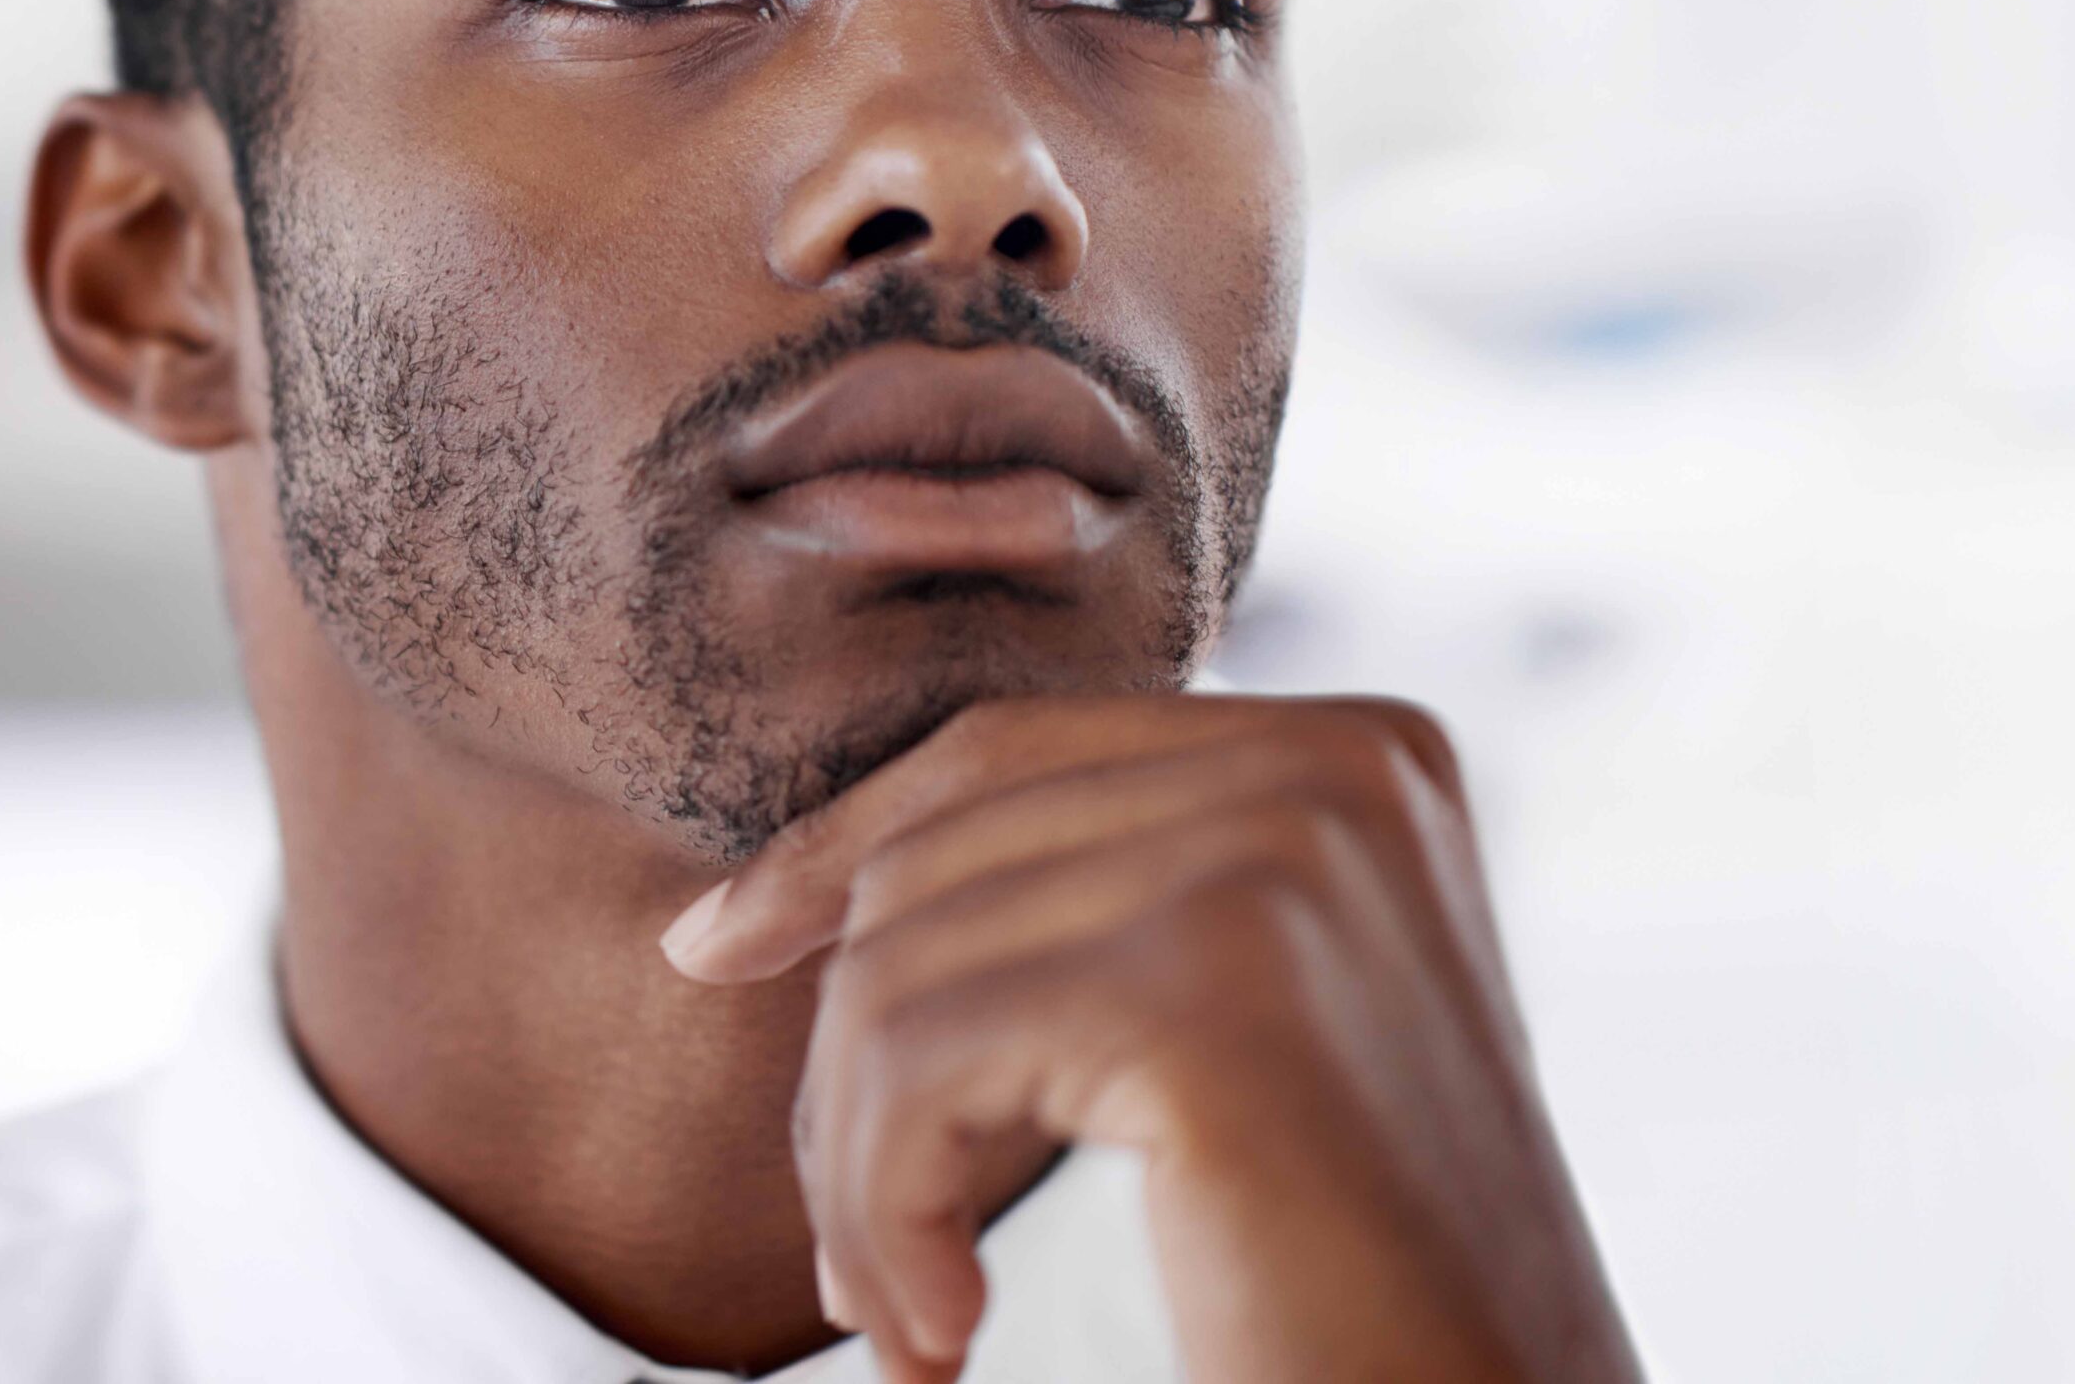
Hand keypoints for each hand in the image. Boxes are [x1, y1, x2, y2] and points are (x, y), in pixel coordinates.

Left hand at [659, 692, 1639, 1383]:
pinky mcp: (1216, 995)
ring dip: (855, 1166)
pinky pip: (920, 1061)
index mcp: (1357, 750)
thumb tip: (817, 876)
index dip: (840, 843)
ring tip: (906, 1309)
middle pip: (941, 849)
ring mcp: (1283, 861)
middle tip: (856, 1252)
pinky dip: (884, 1212)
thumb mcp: (1242, 1022)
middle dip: (843, 1053)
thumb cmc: (1352, 1276)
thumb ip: (1108, 890)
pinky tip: (944, 1333)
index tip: (717, 942)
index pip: (1013, 749)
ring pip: (903, 961)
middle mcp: (1335, 767)